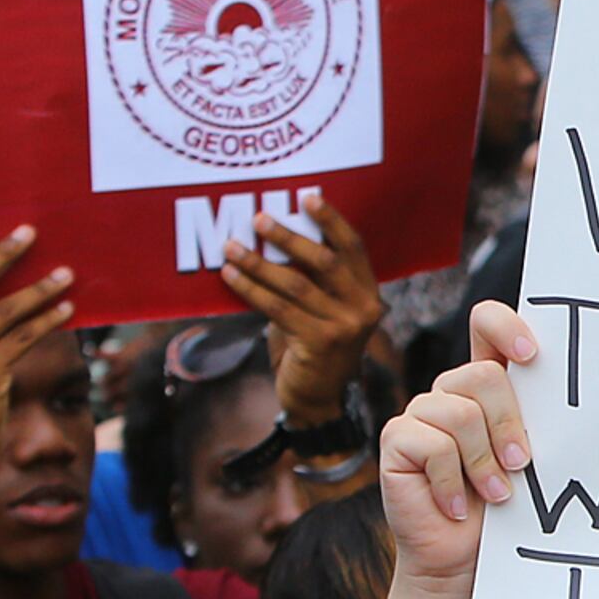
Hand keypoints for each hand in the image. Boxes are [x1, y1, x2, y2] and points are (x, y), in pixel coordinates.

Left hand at [223, 199, 386, 428]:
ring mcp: (343, 328)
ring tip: (231, 246)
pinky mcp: (319, 343)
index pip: (353, 247)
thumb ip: (311, 282)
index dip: (331, 220)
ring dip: (259, 262)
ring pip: (296, 284)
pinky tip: (230, 275)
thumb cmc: (312, 349)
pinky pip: (278, 308)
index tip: (307, 196)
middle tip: (259, 218)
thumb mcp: (322, 312)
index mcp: (368, 294)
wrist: (316, 402)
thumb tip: (272, 238)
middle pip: (324, 261)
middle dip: (289, 236)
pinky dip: (251, 289)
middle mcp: (362, 309)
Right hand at [379, 301, 536, 585]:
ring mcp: (421, 413)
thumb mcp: (530, 458)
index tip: (533, 356)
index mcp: (488, 384)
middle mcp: (452, 391)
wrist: (465, 562)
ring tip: (496, 494)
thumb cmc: (505, 510)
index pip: (487, 323)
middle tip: (521, 464)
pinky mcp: (397, 440)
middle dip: (507, 423)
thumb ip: (535, 419)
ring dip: (484, 462)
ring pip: (460, 413)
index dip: (506, 326)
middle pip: (481, 374)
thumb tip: (573, 398)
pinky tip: (456, 506)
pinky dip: (453, 482)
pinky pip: (432, 445)